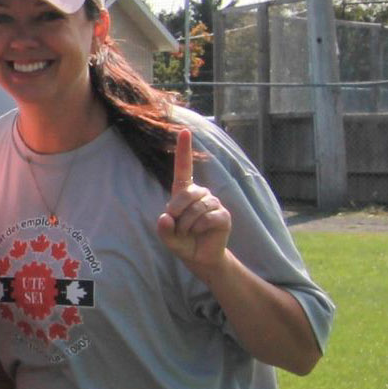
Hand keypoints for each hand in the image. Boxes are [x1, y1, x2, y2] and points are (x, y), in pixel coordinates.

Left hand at [155, 125, 231, 276]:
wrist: (201, 257)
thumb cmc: (183, 242)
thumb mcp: (168, 237)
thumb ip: (163, 229)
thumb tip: (165, 217)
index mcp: (184, 193)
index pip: (183, 168)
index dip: (183, 150)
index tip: (184, 131)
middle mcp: (201, 194)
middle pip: (187, 194)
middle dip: (177, 212)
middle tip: (178, 227)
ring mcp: (214, 203)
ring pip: (197, 209)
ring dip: (188, 225)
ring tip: (191, 232)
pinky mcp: (224, 215)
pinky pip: (208, 218)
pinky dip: (200, 228)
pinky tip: (202, 233)